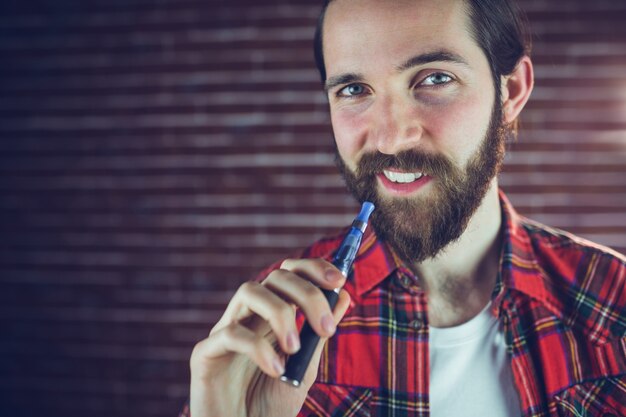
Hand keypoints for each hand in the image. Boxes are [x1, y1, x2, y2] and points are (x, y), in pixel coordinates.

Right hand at [189, 258, 351, 416]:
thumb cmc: (271, 405)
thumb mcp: (305, 366)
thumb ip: (319, 333)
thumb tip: (344, 295)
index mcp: (270, 316)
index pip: (289, 275)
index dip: (313, 268)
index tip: (339, 279)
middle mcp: (246, 317)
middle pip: (274, 278)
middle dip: (306, 294)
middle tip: (325, 329)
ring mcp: (223, 331)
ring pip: (249, 291)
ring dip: (280, 314)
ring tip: (295, 349)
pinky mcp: (204, 354)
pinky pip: (231, 334)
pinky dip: (259, 348)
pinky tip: (276, 371)